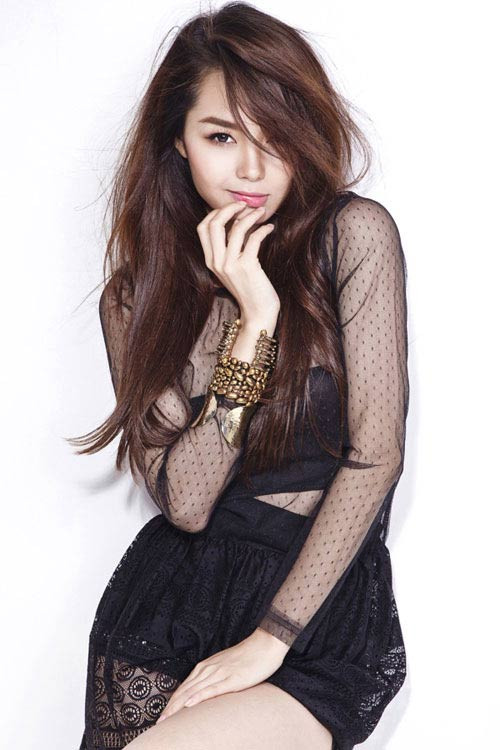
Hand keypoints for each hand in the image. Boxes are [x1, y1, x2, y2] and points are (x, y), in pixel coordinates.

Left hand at [155, 628, 288, 722]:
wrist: (265, 644)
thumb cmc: (248, 657)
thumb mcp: (226, 667)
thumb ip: (214, 677)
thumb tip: (204, 692)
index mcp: (206, 666)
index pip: (184, 687)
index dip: (172, 703)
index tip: (162, 716)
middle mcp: (209, 669)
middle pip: (184, 691)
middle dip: (170, 708)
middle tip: (159, 723)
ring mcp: (220, 673)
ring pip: (193, 691)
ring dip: (178, 706)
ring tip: (167, 719)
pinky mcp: (232, 678)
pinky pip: (212, 689)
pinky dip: (199, 696)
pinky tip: (190, 704)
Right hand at [197, 200, 280, 318]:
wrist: (258, 313)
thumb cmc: (250, 289)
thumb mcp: (233, 268)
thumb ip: (230, 249)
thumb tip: (238, 222)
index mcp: (210, 261)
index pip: (202, 228)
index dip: (216, 213)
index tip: (232, 208)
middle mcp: (217, 262)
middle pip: (214, 224)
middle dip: (229, 208)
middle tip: (244, 204)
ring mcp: (231, 265)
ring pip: (236, 228)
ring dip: (250, 216)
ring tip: (261, 212)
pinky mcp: (247, 267)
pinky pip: (253, 238)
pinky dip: (263, 229)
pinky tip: (270, 228)